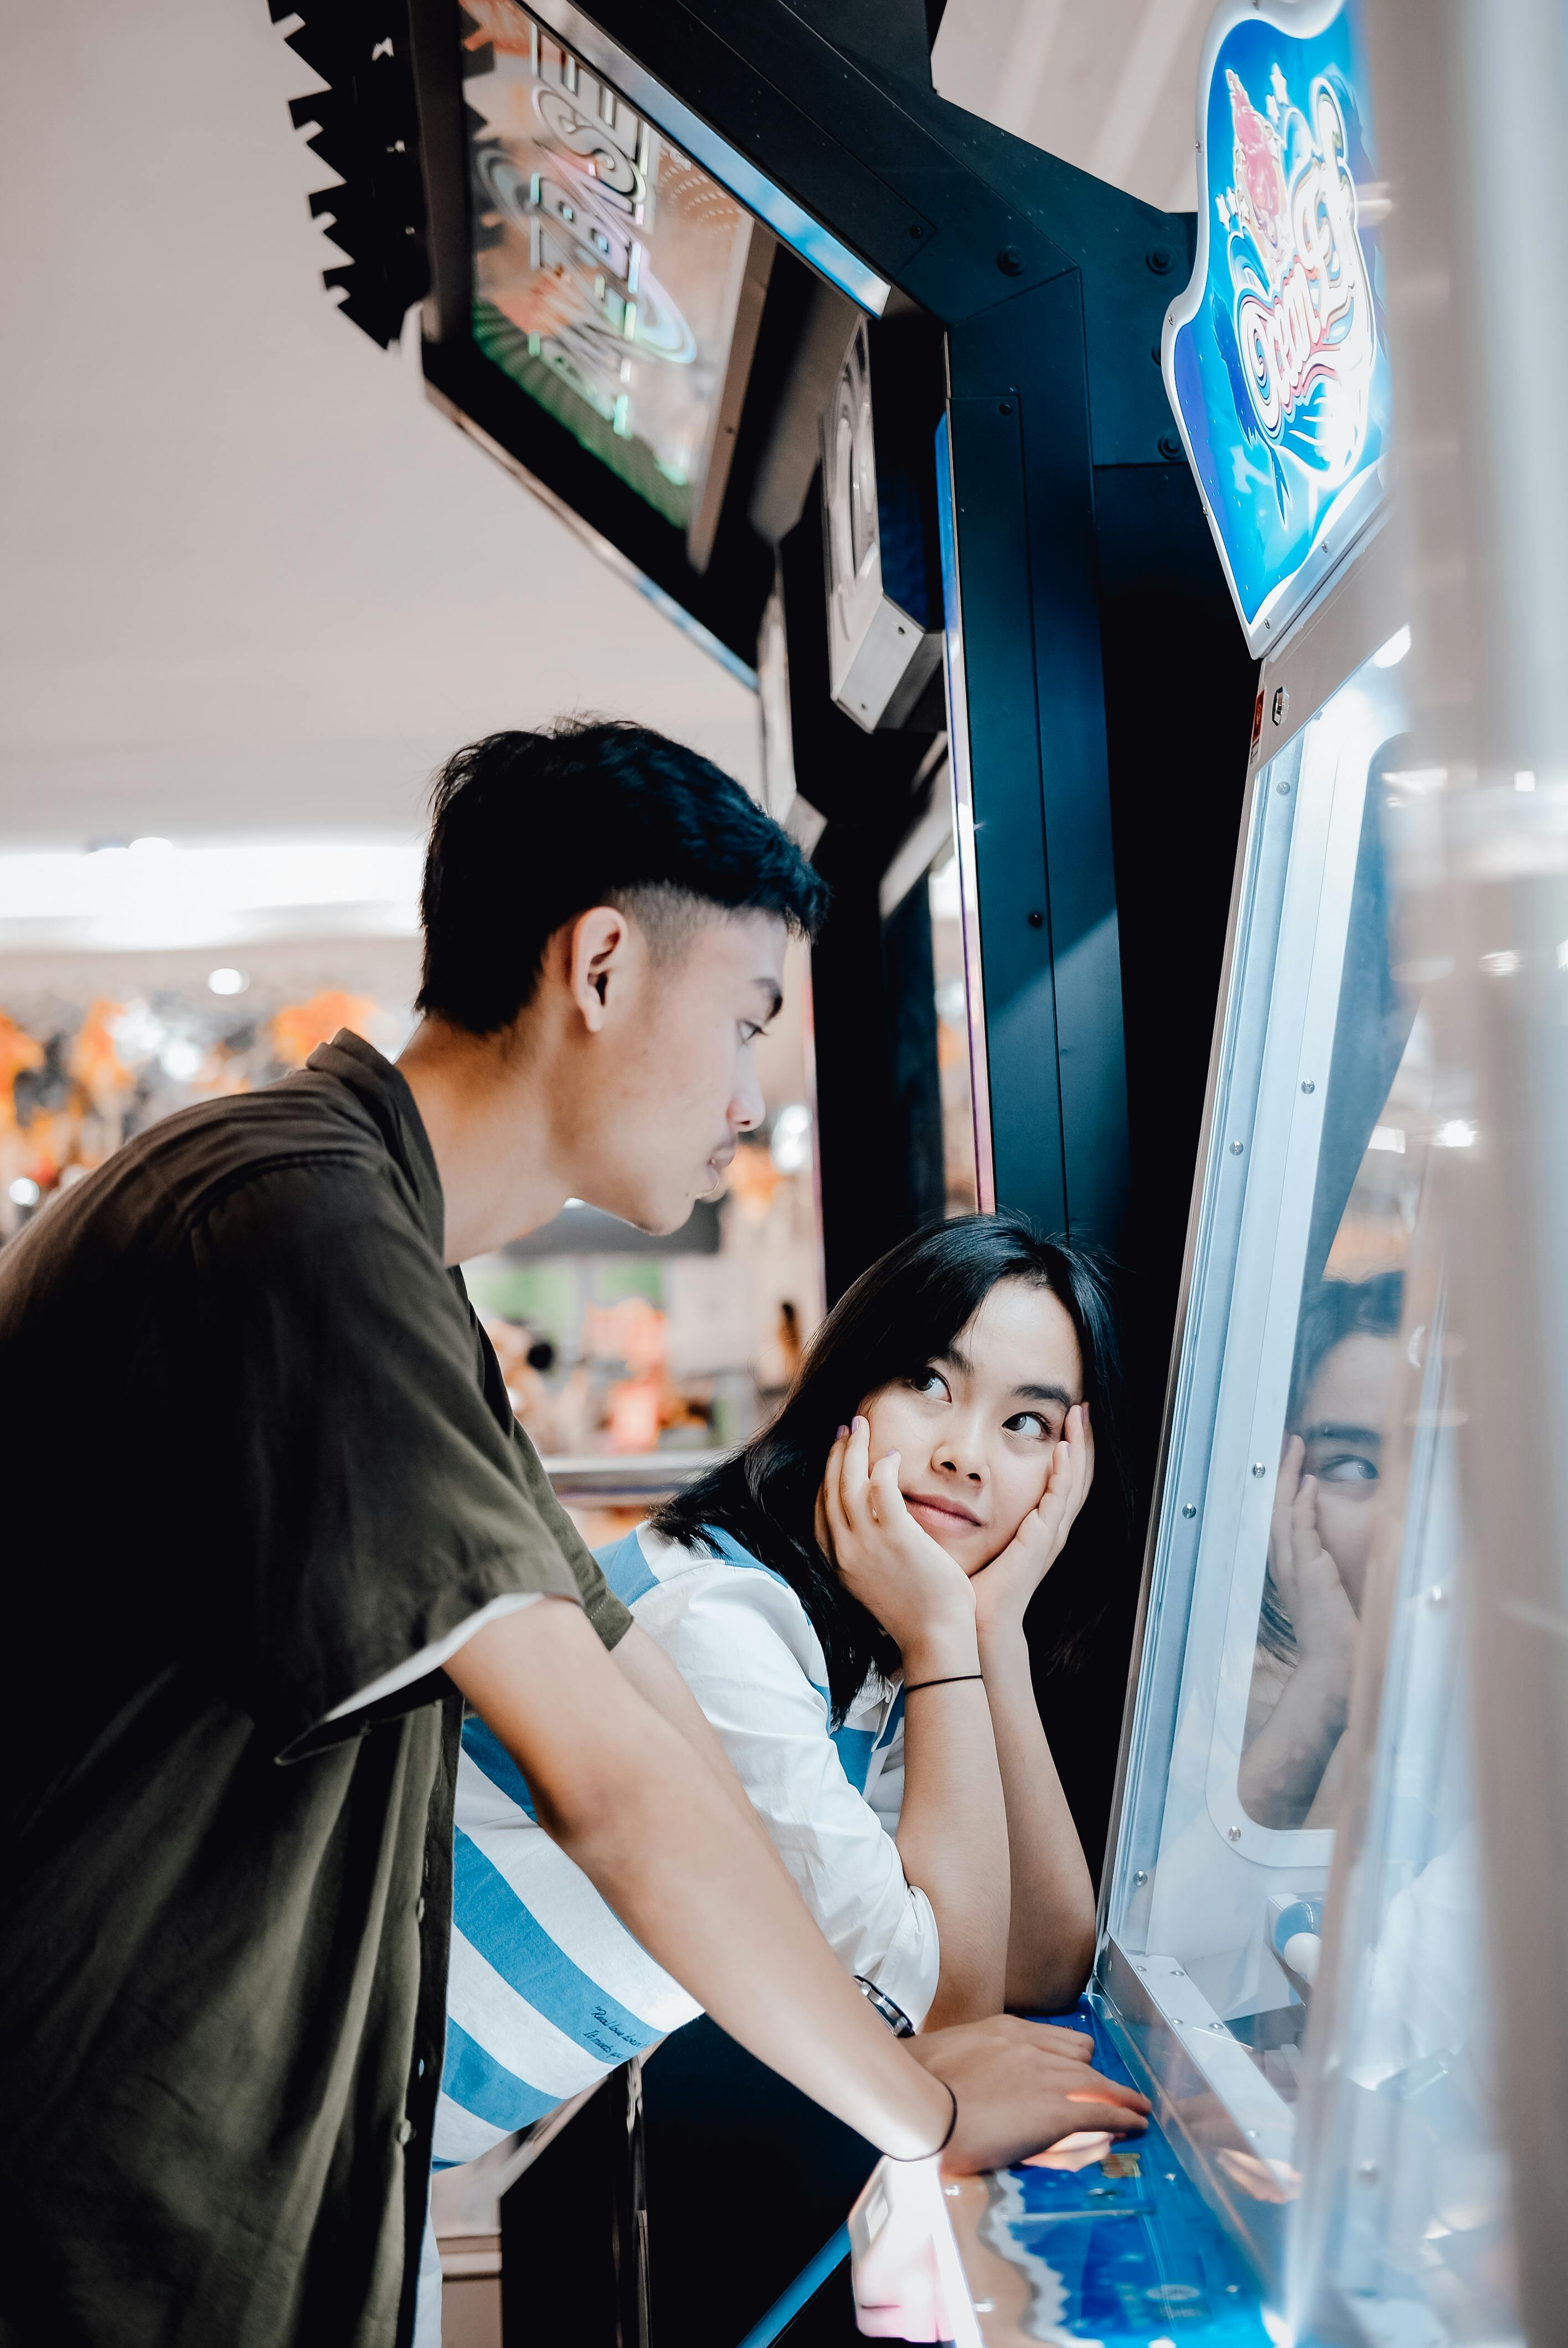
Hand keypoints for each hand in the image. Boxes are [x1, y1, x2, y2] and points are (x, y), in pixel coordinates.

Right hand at [819, 1416, 975, 1665]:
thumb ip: (869, 1556)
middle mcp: (845, 1551)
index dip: (824, 1480)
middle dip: (835, 1454)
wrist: (935, 1638)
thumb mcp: (877, 1584)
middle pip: (829, 1490)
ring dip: (853, 1448)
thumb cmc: (916, 1614)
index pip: (819, 1513)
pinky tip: (892, 1454)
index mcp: (838, 1564)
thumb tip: (875, 1532)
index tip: (834, 1458)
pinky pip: (880, 1487)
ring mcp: (867, 1543)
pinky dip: (883, 1466)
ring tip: (860, 1425)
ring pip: (848, 1482)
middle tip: (845, 1429)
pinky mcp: (895, 1536)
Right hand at [909, 2012, 1148, 2173]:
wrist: (921, 2105)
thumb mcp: (944, 2056)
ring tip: (1136, 2110)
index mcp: (1006, 2031)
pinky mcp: (1056, 2111)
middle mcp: (1032, 2047)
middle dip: (1099, 2079)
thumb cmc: (919, 2084)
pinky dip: (1123, 2116)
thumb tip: (965, 2078)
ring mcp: (1046, 2077)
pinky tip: (1135, 2124)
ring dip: (1120, 2098)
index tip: (1080, 2070)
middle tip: (1115, 2095)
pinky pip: (1101, 2111)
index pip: (1056, 2038)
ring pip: (1097, 2083)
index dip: (1073, 2058)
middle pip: (1081, 2060)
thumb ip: (966, 2061)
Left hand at [969, 1402, 1092, 1637]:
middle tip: (1082, 1406)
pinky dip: (1063, 1473)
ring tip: (1079, 1416)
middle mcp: (1049, 1528)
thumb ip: (971, 1513)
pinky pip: (1058, 1500)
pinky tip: (1063, 1449)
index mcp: (1037, 1527)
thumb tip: (946, 1482)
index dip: (1066, 1448)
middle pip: (1076, 1475)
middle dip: (1081, 1440)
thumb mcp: (976, 1537)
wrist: (978, 1621)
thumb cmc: (973, 1584)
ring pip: (1074, 1482)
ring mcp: (1049, 1535)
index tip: (1064, 1416)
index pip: (1059, 1479)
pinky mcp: (1040, 1541)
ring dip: (1079, 1448)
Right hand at [1270, 1437, 1356, 1694]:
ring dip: (1287, 1479)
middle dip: (1282, 1475)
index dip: (1288, 1494)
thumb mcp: (1346, 1602)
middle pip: (1278, 1509)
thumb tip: (1387, 1556)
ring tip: (1292, 1451)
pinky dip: (1301, 1505)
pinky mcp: (1308, 1574)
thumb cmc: (1344, 1645)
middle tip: (1287, 1445)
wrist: (1336, 1672)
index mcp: (1296, 1574)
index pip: (1287, 1523)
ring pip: (1284, 1512)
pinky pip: (1300, 1530)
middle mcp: (1289, 1568)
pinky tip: (1306, 1483)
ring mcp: (1296, 1570)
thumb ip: (1354, 1578)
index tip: (1297, 1470)